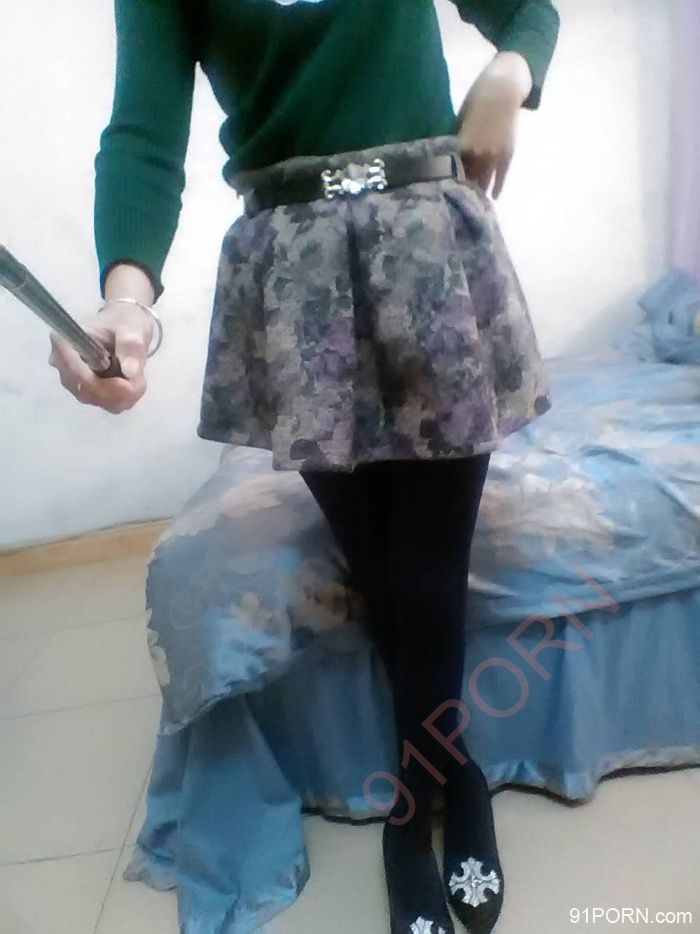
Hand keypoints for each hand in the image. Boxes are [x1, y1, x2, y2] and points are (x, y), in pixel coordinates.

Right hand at [48, 301, 152, 412]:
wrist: (126, 325)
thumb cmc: (124, 321)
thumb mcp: (132, 329)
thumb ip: (130, 347)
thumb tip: (130, 372)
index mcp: (65, 343)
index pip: (76, 373)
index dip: (102, 384)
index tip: (129, 382)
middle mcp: (63, 363)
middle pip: (85, 391)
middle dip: (115, 391)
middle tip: (139, 380)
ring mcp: (73, 378)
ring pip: (96, 399)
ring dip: (121, 396)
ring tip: (137, 377)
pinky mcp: (85, 389)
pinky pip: (104, 403)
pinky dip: (122, 398)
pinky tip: (131, 383)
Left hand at [456, 51, 532, 199]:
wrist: (502, 90)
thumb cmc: (475, 101)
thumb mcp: (458, 121)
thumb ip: (455, 143)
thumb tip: (445, 159)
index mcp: (462, 145)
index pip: (451, 172)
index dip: (447, 183)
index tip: (442, 193)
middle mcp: (478, 154)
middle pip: (468, 179)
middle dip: (462, 191)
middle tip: (457, 203)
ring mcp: (494, 155)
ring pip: (484, 180)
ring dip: (479, 192)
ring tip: (473, 203)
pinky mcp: (507, 154)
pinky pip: (501, 176)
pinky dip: (497, 188)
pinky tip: (493, 198)